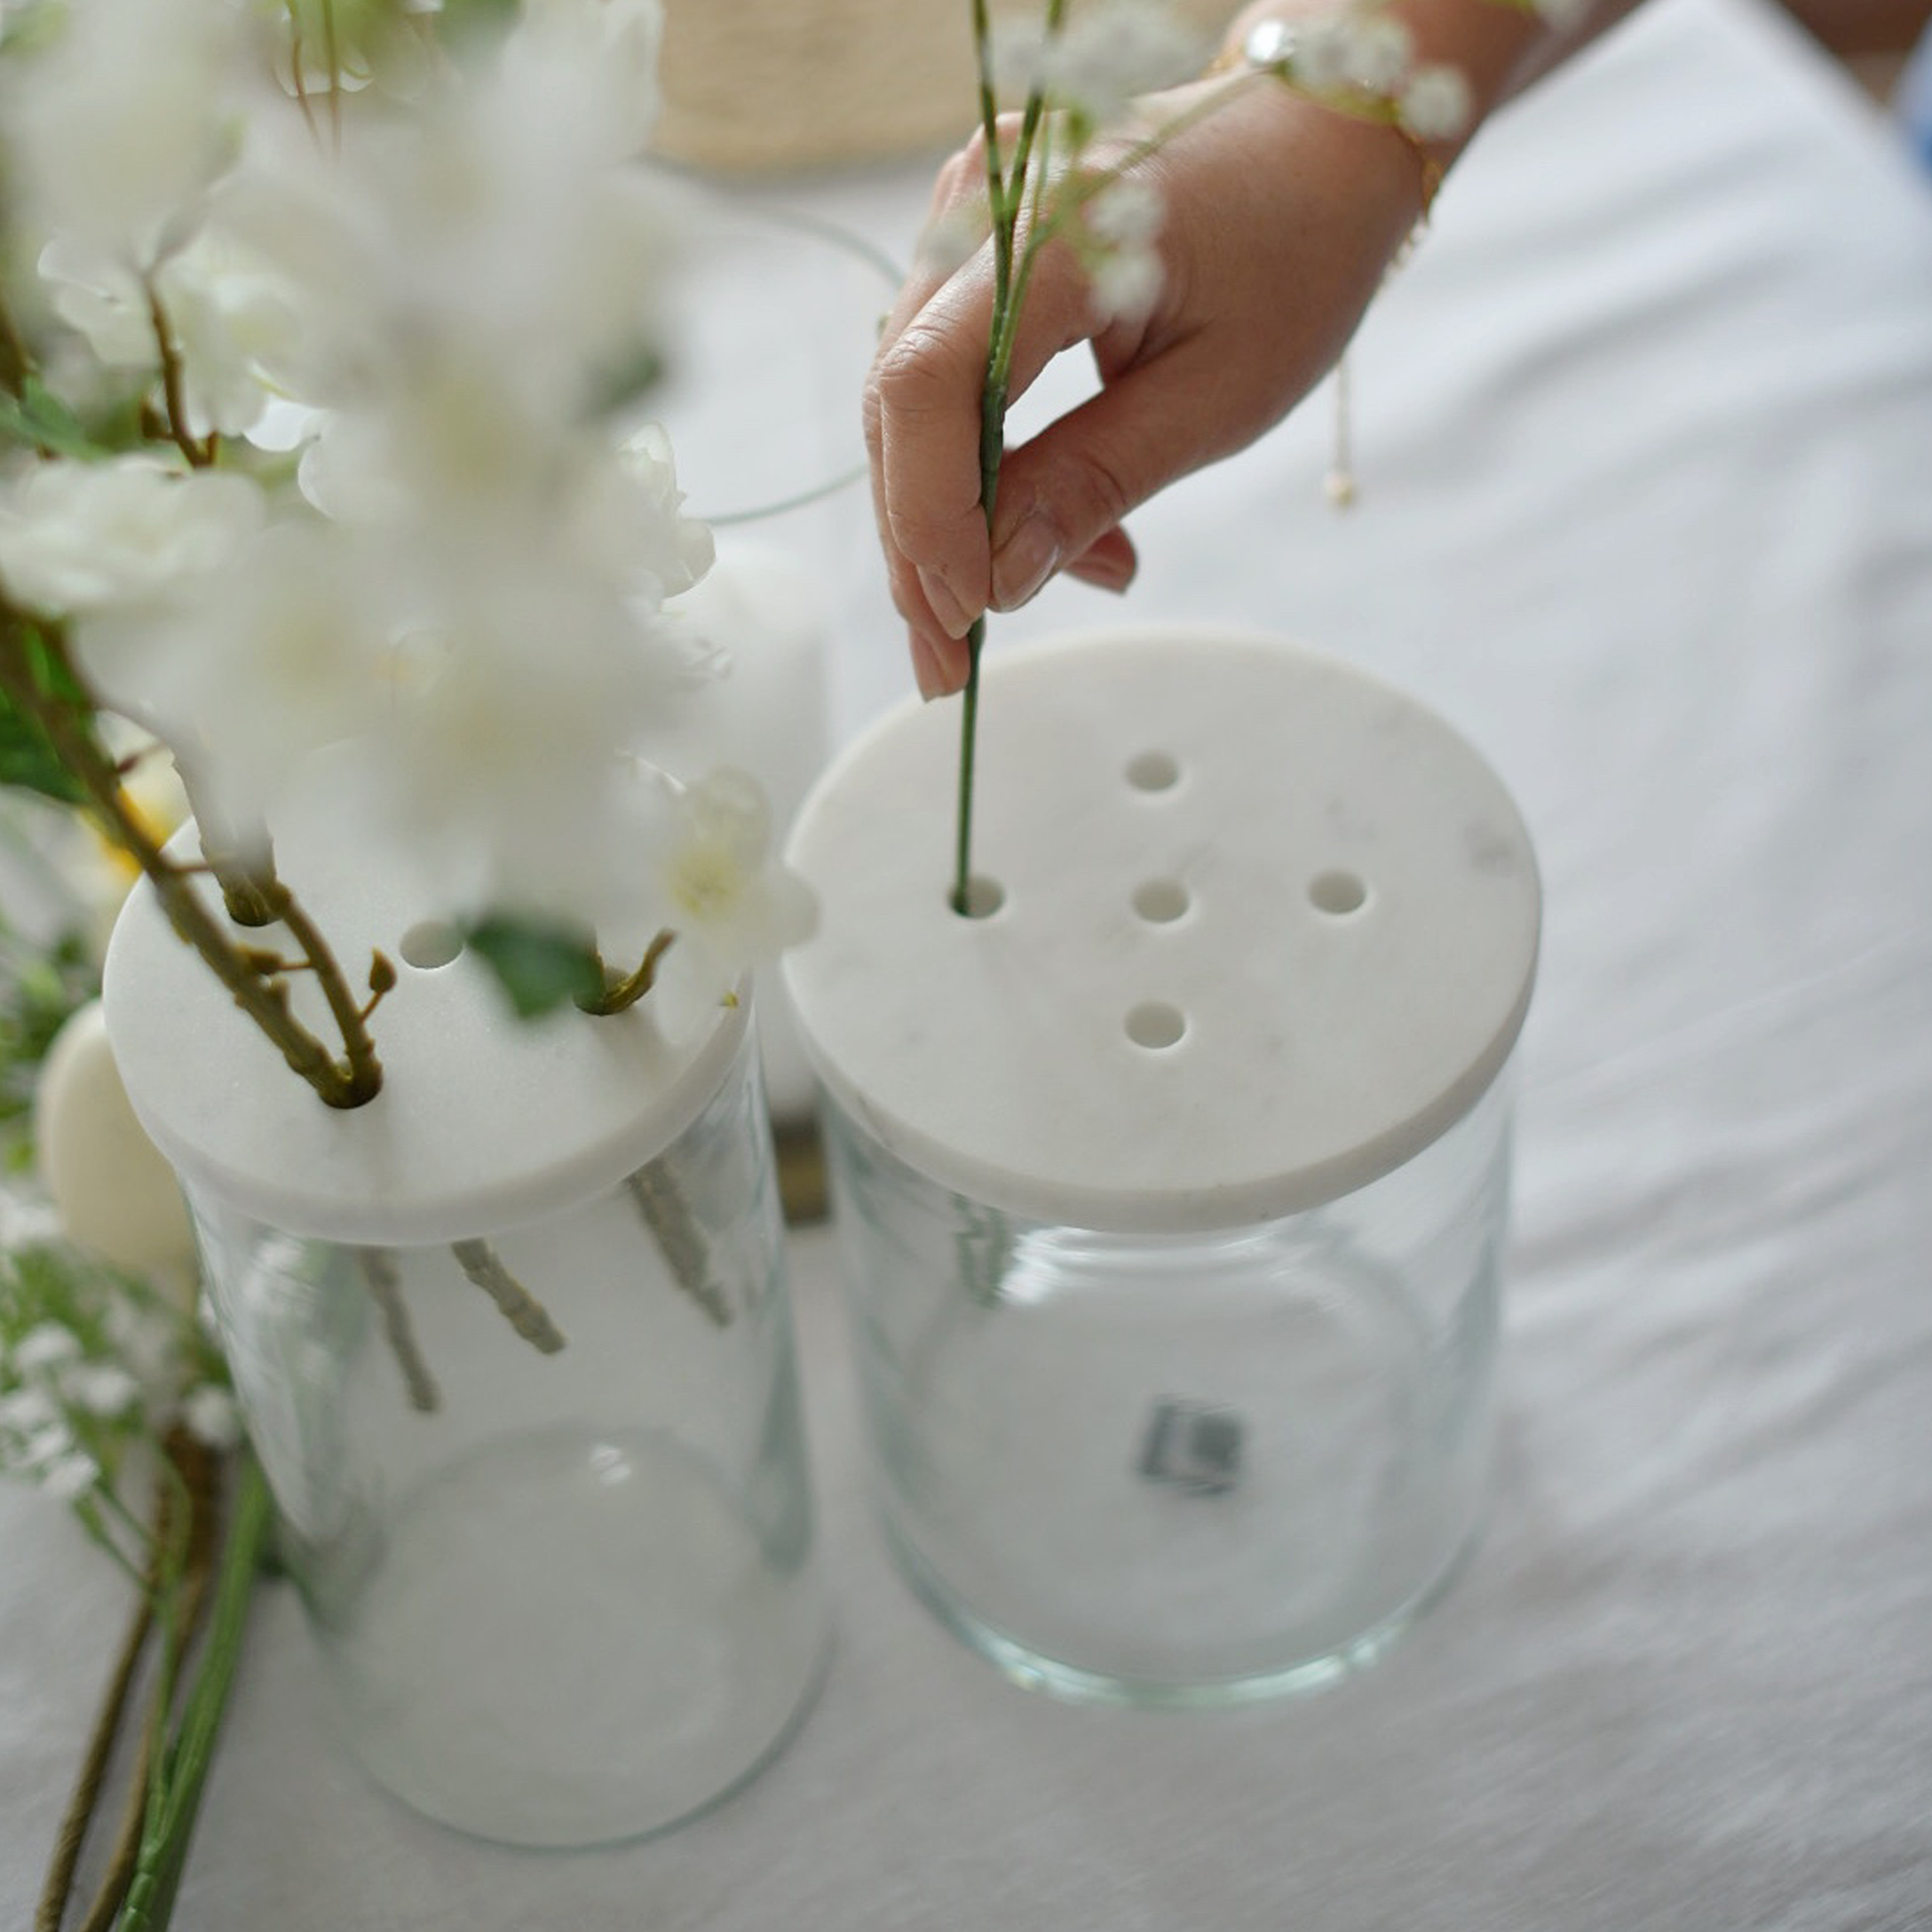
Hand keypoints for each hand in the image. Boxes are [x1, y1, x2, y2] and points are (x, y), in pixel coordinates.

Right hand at [863, 73, 1428, 697]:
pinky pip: (944, 382)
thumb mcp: (1219, 394)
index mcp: (1057, 228)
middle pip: (898, 401)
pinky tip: (1033, 536)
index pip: (931, 380)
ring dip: (947, 521)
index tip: (965, 616)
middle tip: (950, 665)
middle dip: (919, 546)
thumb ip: (1097, 480)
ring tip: (1014, 601)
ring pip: (909, 403)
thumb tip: (1000, 583)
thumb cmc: (1296, 252)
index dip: (928, 513)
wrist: (1318, 140)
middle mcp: (984, 206)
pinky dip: (976, 473)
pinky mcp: (971, 253)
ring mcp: (966, 221)